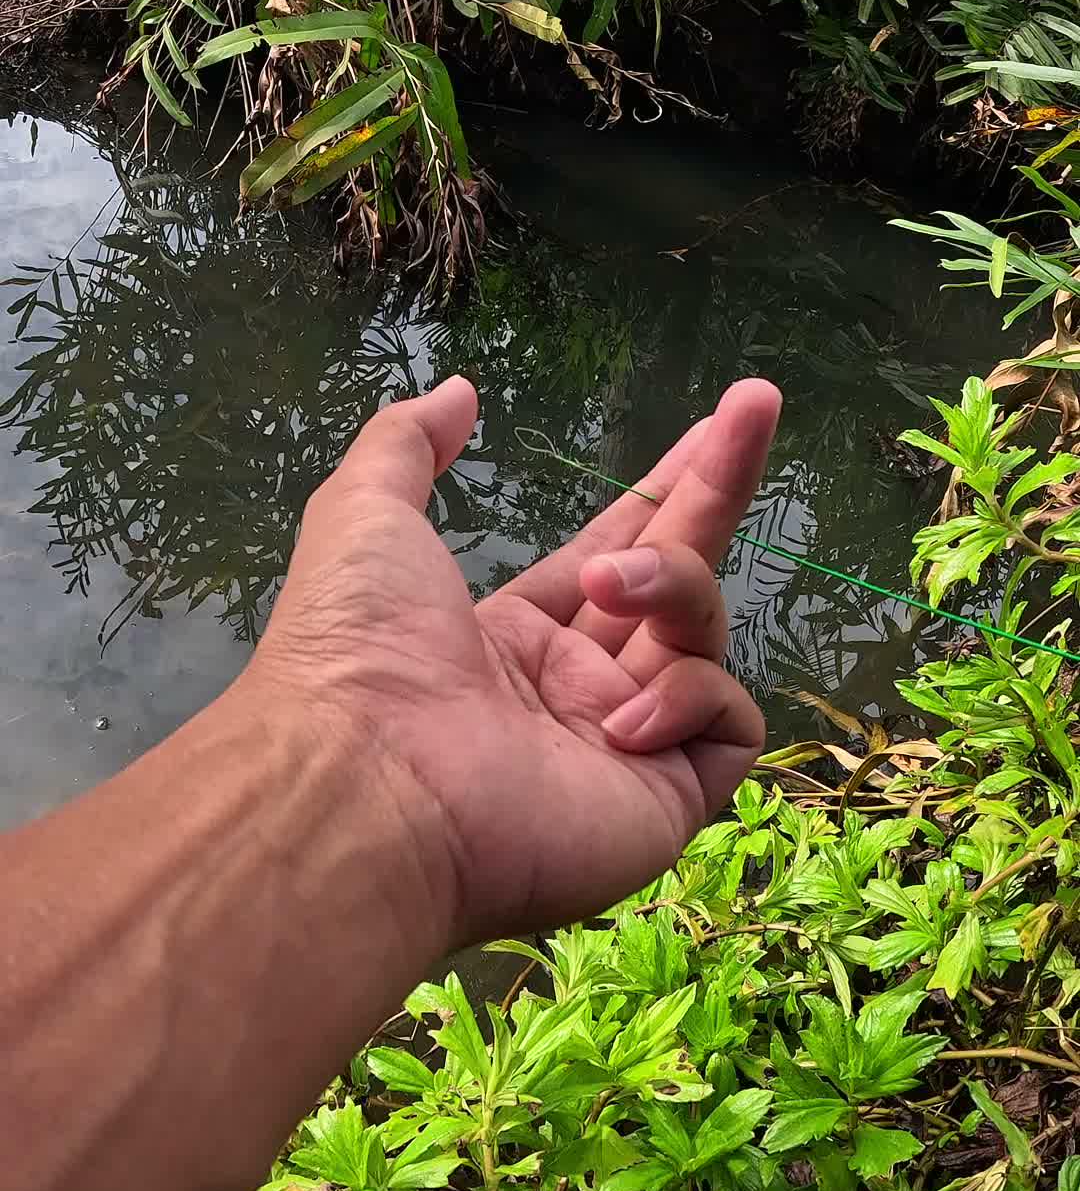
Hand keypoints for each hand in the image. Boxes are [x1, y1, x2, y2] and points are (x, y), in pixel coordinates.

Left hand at [252, 375, 780, 949]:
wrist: (367, 787)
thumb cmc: (359, 649)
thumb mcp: (365, 516)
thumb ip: (409, 445)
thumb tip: (460, 391)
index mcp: (514, 637)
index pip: (614, 552)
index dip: (664, 490)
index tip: (716, 424)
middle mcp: (576, 689)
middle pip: (675, 578)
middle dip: (717, 487)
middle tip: (759, 400)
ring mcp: (626, 747)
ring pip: (701, 635)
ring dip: (671, 584)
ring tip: (610, 585)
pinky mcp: (667, 799)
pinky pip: (727, 721)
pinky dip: (688, 698)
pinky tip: (620, 719)